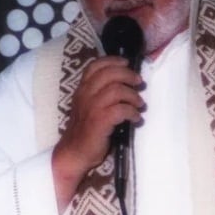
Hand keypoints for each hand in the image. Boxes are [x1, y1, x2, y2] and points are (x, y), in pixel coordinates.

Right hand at [52, 56, 142, 209]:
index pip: (95, 66)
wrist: (74, 153)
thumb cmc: (84, 130)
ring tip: (139, 104)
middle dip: (128, 75)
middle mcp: (85, 95)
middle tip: (139, 83)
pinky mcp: (100, 122)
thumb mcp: (88, 106)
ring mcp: (92, 108)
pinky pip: (121, 110)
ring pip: (117, 90)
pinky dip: (132, 112)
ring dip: (133, 96)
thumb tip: (123, 83)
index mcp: (82, 89)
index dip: (113, 61)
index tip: (127, 63)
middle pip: (109, 74)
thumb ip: (99, 93)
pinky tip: (136, 119)